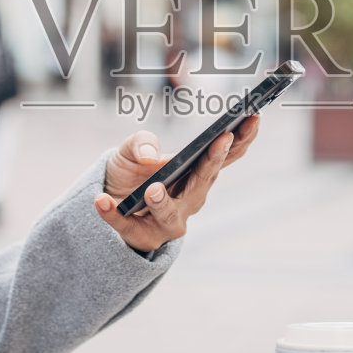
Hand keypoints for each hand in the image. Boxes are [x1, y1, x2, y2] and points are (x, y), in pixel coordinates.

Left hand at [92, 115, 259, 253]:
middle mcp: (190, 199)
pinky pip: (126, 226)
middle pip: (204, 183)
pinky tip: (100, 201)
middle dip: (213, 162)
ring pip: (171, 215)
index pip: (227, 156)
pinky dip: (113, 214)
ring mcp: (167, 222)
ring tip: (153, 189)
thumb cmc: (130, 171)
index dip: (243, 138)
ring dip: (163, 203)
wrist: (106, 197)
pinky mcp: (139, 235)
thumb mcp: (132, 148)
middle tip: (222, 139)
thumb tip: (151, 156)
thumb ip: (141, 142)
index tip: (252, 117)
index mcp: (197, 174)